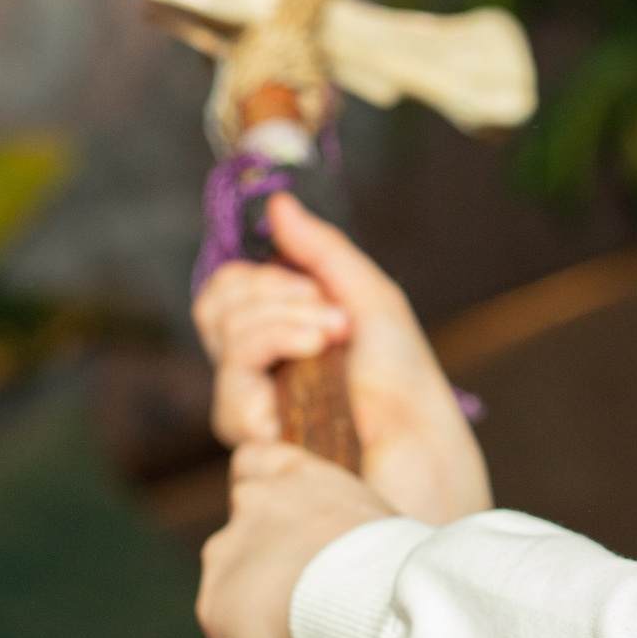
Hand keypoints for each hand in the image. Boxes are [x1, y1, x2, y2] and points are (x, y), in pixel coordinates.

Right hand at [194, 194, 490, 524]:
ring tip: (335, 334)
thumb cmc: (401, 375)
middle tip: (332, 312)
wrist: (419, 432)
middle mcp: (255, 366)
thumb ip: (319, 249)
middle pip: (217, 302)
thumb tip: (278, 204)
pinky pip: (234, 370)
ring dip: (285, 315)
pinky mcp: (248, 430)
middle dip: (275, 290)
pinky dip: (276, 342)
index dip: (261, 275)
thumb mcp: (366, 295)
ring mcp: (248, 399)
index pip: (228, 289)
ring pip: (226, 330)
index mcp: (278, 332)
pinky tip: (316, 353)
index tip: (315, 283)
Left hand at [197, 441, 392, 637]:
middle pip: (239, 538)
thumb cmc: (395, 560)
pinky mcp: (213, 608)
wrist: (368, 592)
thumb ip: (345, 529)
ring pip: (236, 598)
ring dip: (262, 623)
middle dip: (265, 574)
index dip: (260, 493)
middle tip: (309, 610)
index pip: (253, 462)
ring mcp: (225, 554)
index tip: (284, 529)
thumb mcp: (377, 524)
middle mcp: (252, 502)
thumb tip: (352, 567)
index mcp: (295, 474)